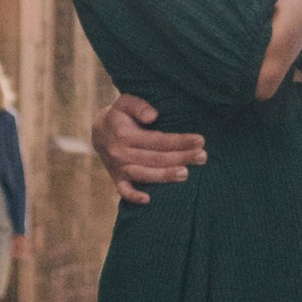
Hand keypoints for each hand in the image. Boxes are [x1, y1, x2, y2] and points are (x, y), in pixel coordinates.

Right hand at [92, 91, 206, 204]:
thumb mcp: (125, 102)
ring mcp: (119, 168)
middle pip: (156, 158)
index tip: (200, 140)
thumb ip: (139, 106)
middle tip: (203, 157)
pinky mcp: (116, 178)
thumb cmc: (120, 115)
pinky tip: (148, 200)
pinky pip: (123, 190)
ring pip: (144, 175)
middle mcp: (122, 153)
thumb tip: (153, 116)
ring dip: (165, 176)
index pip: (158, 140)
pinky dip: (133, 196)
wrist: (98, 132)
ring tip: (186, 174)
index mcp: (125, 135)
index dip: (179, 141)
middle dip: (181, 158)